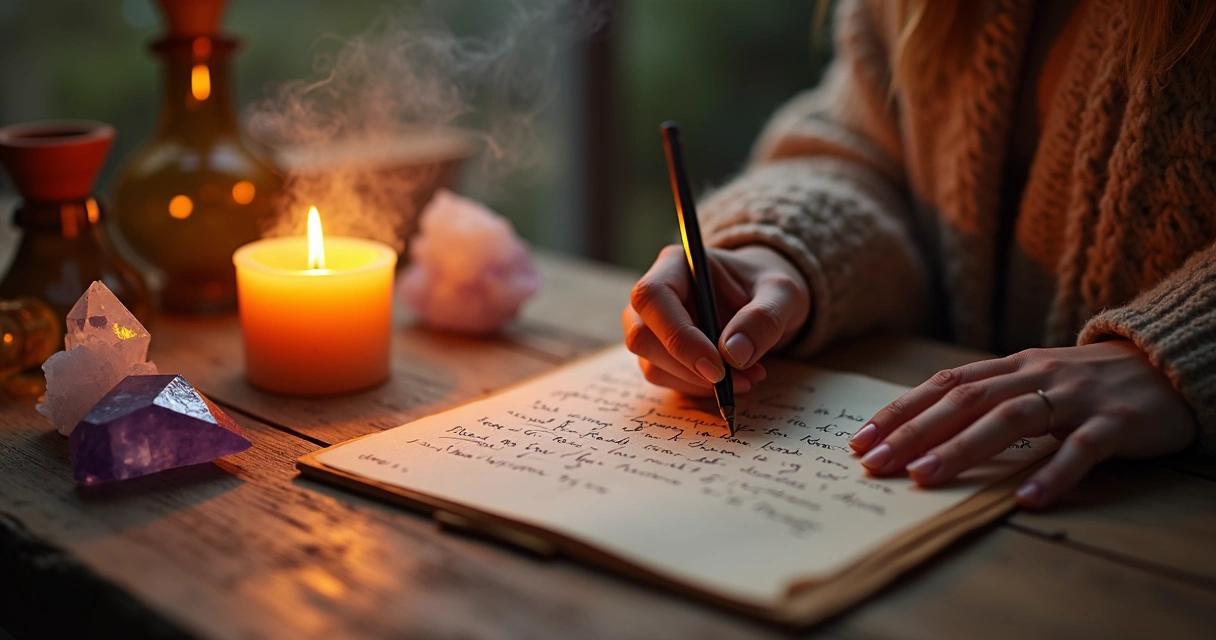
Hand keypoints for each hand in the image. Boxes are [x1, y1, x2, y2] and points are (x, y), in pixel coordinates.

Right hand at [623, 244, 810, 395]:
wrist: (766, 301)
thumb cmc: (769, 288)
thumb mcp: (783, 294)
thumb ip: (764, 318)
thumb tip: (733, 354)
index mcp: (676, 264)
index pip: (653, 297)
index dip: (677, 335)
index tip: (717, 367)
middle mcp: (655, 296)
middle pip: (642, 337)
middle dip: (690, 368)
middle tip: (741, 379)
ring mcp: (653, 327)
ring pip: (652, 366)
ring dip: (699, 383)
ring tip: (748, 376)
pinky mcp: (660, 355)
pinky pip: (667, 380)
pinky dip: (700, 388)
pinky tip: (734, 379)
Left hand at [849, 341, 1197, 508]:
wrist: (1167, 363)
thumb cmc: (1087, 382)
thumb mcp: (1033, 380)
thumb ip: (988, 398)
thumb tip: (923, 430)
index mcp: (1011, 366)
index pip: (943, 385)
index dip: (900, 411)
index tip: (860, 440)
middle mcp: (1036, 375)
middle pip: (965, 400)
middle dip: (914, 432)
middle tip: (875, 463)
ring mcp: (1077, 397)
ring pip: (1012, 419)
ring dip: (963, 449)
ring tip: (925, 478)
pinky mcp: (1118, 422)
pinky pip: (1082, 449)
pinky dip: (1053, 472)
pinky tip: (1025, 498)